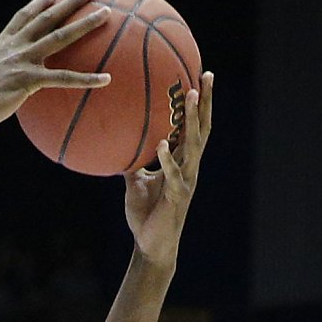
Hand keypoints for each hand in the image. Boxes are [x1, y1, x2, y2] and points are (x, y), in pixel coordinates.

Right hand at [0, 0, 112, 133]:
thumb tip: (4, 80)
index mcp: (2, 44)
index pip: (23, 16)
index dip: (39, 4)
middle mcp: (15, 46)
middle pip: (47, 18)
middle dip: (70, 2)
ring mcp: (23, 60)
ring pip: (60, 37)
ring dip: (84, 24)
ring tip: (105, 15)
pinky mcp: (29, 80)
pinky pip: (63, 78)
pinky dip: (86, 79)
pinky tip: (105, 79)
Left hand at [123, 70, 213, 269]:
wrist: (150, 246)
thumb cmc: (145, 215)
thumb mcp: (135, 183)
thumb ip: (131, 163)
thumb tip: (115, 143)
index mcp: (182, 162)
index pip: (193, 127)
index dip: (198, 105)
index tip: (198, 77)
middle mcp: (189, 167)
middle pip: (202, 128)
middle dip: (205, 102)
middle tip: (206, 74)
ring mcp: (185, 181)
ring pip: (194, 145)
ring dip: (192, 120)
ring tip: (190, 96)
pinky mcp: (177, 197)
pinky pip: (173, 175)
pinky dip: (168, 159)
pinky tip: (162, 144)